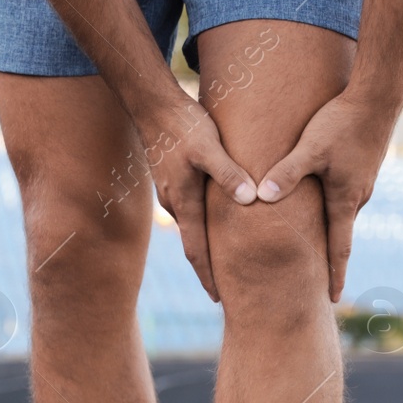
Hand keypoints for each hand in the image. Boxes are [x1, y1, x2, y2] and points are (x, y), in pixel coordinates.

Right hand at [136, 97, 256, 301]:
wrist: (152, 103)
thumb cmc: (183, 124)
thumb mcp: (209, 146)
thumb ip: (229, 174)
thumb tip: (250, 199)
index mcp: (184, 202)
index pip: (197, 251)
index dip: (208, 277)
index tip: (219, 300)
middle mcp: (175, 203)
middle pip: (195, 245)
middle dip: (209, 269)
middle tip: (226, 293)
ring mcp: (171, 192)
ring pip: (193, 227)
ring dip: (206, 245)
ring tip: (225, 261)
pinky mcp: (173, 179)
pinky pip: (190, 210)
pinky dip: (202, 224)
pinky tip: (214, 223)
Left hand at [256, 91, 395, 301]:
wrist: (378, 95)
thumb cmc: (342, 121)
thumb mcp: (310, 148)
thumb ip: (285, 174)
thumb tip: (260, 198)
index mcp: (345, 200)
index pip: (340, 249)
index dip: (336, 275)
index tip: (333, 299)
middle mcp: (357, 196)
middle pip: (338, 233)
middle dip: (328, 256)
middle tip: (314, 277)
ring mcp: (362, 181)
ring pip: (339, 210)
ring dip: (328, 226)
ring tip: (313, 240)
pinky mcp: (361, 165)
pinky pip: (342, 192)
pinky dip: (330, 203)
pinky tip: (318, 197)